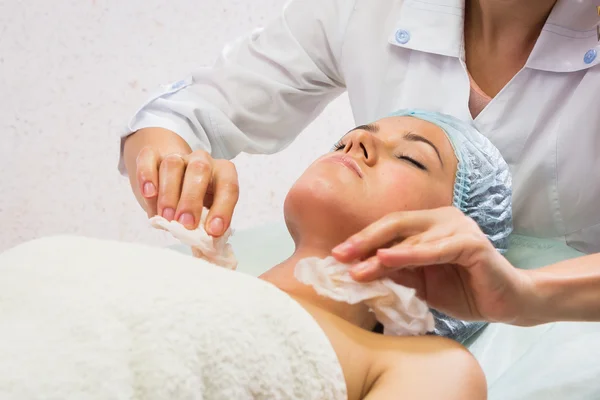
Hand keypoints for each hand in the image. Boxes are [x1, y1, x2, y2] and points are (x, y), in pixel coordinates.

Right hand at [135, 146, 238, 234]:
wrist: (169, 178)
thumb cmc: (193, 202)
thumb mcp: (205, 213)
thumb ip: (206, 225)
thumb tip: (207, 246)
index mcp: (221, 173)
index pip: (228, 185)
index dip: (223, 208)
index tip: (213, 231)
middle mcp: (201, 160)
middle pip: (200, 169)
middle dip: (193, 199)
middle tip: (186, 224)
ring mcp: (177, 156)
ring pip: (173, 164)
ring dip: (169, 193)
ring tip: (166, 217)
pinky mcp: (152, 156)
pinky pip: (148, 158)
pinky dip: (147, 176)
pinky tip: (149, 194)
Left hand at [332, 207, 531, 323]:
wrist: (507, 302)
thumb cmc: (463, 290)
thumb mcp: (420, 282)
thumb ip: (396, 272)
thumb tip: (358, 270)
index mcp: (429, 224)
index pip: (389, 226)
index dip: (362, 238)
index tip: (336, 254)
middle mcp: (442, 219)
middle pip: (395, 224)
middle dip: (363, 240)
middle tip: (339, 255)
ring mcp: (458, 228)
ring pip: (412, 238)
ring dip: (381, 254)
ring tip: (356, 267)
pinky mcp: (472, 244)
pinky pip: (436, 249)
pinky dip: (410, 254)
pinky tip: (387, 259)